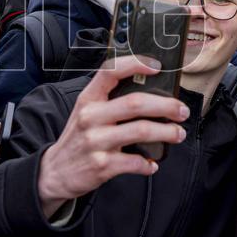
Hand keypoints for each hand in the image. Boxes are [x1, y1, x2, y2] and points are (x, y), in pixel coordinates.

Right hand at [37, 56, 188, 218]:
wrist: (55, 172)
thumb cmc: (78, 138)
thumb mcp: (85, 112)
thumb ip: (109, 101)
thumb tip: (151, 95)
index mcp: (88, 99)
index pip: (110, 72)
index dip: (135, 65)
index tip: (157, 67)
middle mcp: (91, 117)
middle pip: (136, 103)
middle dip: (166, 106)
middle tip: (181, 111)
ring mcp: (96, 141)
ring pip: (142, 131)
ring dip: (167, 132)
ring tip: (177, 134)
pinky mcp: (102, 165)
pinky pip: (136, 161)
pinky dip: (149, 163)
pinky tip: (153, 163)